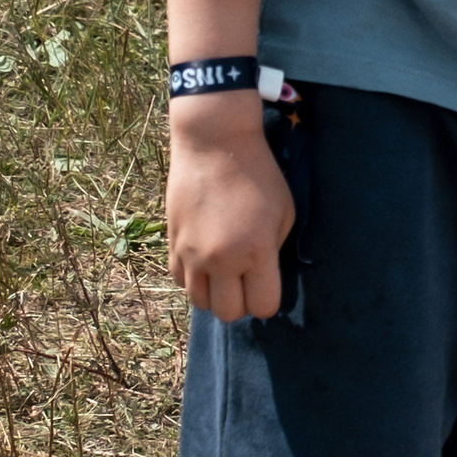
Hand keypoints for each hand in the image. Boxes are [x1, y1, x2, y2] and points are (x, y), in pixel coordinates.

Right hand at [166, 95, 294, 322]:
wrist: (214, 142)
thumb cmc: (258, 173)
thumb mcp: (284, 212)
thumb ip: (275, 251)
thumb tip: (263, 276)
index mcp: (255, 252)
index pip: (263, 307)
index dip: (268, 299)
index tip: (267, 281)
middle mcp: (221, 259)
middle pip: (228, 313)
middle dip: (241, 302)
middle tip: (245, 280)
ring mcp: (192, 253)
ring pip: (200, 302)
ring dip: (214, 293)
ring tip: (224, 272)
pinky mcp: (172, 243)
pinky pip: (180, 281)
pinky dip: (193, 278)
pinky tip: (204, 260)